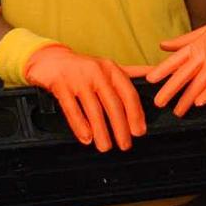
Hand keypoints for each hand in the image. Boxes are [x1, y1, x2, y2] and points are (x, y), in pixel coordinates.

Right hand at [24, 44, 149, 151]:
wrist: (51, 59)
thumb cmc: (84, 67)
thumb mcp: (108, 67)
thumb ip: (131, 72)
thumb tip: (154, 73)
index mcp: (111, 68)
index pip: (128, 92)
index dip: (135, 113)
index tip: (139, 131)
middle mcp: (96, 71)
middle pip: (113, 103)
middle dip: (121, 127)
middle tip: (125, 145)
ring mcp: (78, 78)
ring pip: (93, 109)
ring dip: (102, 131)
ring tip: (106, 147)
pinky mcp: (60, 85)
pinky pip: (72, 109)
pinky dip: (80, 125)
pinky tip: (86, 138)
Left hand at [146, 11, 205, 116]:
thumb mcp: (203, 31)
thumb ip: (182, 41)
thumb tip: (163, 45)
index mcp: (197, 44)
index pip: (176, 59)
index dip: (162, 69)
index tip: (150, 79)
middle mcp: (205, 53)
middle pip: (185, 73)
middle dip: (171, 88)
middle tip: (159, 102)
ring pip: (200, 82)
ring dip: (188, 97)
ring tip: (178, 110)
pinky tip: (200, 103)